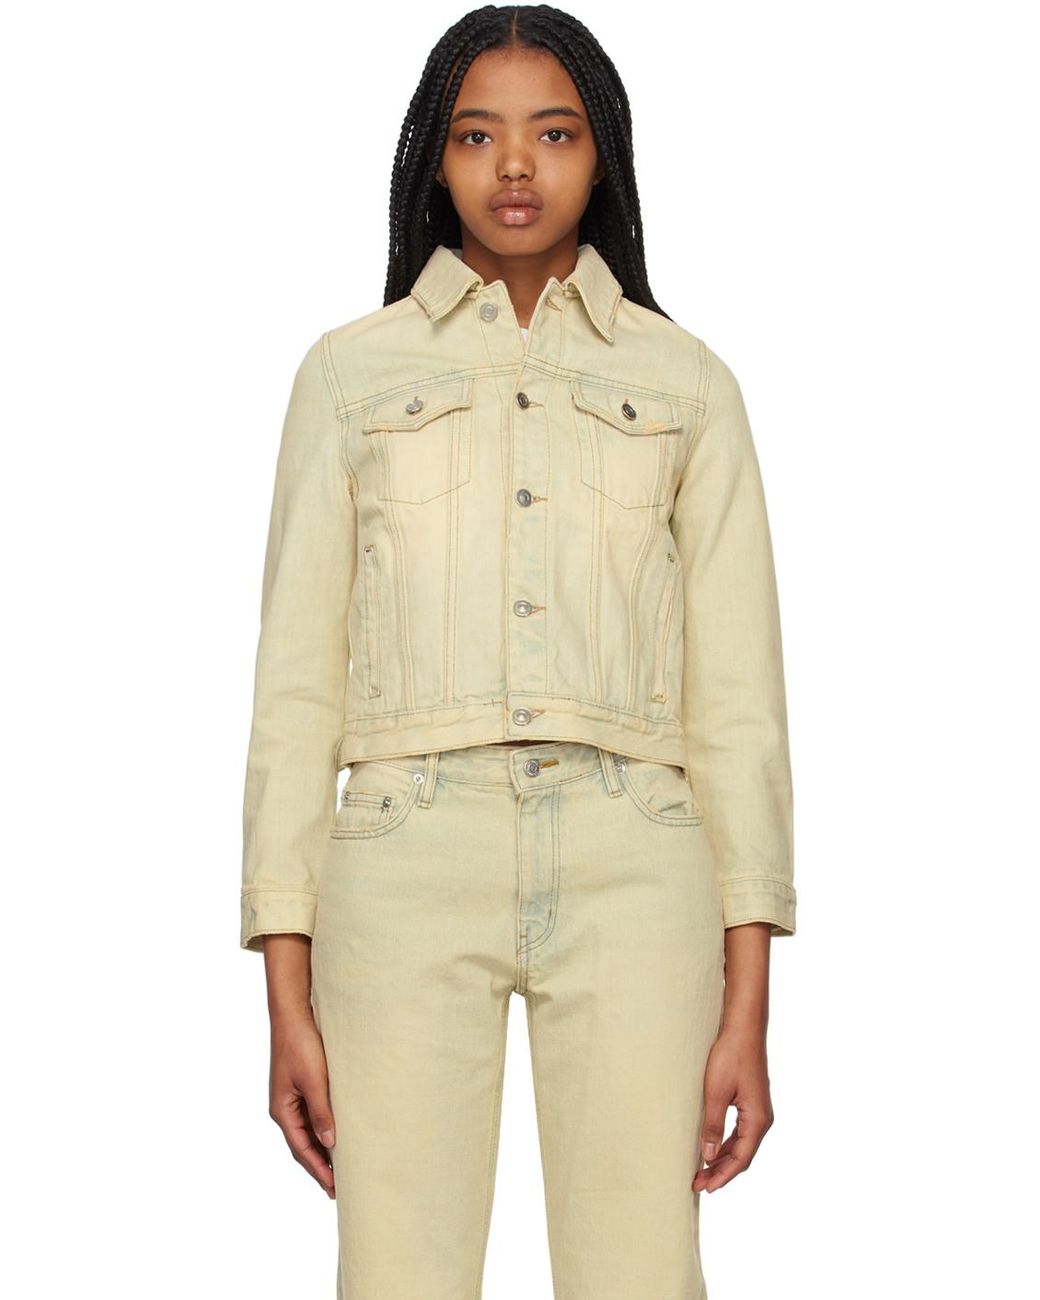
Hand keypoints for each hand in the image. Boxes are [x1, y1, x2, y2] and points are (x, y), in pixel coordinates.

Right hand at [269, 1011, 336, 1197]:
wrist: (293, 1015)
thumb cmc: (301, 1045)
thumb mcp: (313, 1080)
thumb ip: (321, 1111)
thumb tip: (330, 1142)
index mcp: (282, 1111)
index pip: (302, 1150)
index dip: (319, 1170)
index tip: (335, 1188)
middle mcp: (284, 1109)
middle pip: (302, 1146)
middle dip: (319, 1167)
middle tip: (338, 1188)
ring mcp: (291, 1099)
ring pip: (307, 1133)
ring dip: (321, 1150)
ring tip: (340, 1169)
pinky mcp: (300, 1087)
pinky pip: (311, 1117)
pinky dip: (322, 1131)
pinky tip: (336, 1136)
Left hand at [693, 1026, 773, 1192]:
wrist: (744, 1029)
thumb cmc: (730, 1057)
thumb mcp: (716, 1093)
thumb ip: (712, 1125)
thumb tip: (708, 1156)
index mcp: (758, 1120)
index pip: (740, 1159)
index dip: (722, 1176)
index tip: (704, 1188)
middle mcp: (763, 1119)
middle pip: (742, 1155)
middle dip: (720, 1171)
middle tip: (698, 1184)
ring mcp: (759, 1111)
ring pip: (741, 1145)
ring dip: (723, 1159)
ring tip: (702, 1171)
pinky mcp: (752, 1103)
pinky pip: (741, 1132)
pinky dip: (727, 1144)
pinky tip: (713, 1148)